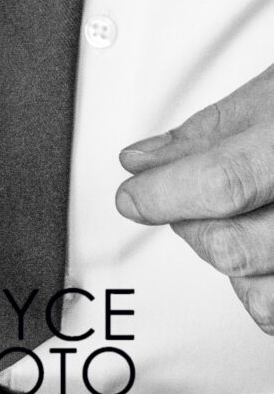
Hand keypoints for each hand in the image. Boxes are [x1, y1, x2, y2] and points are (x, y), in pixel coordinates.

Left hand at [118, 62, 273, 331]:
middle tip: (181, 201)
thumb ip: (204, 134)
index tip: (133, 197)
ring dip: (232, 270)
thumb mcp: (268, 95)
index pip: (221, 183)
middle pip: (235, 248)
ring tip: (233, 229)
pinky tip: (266, 256)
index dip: (163, 195)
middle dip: (191, 229)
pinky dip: (267, 292)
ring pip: (264, 298)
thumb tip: (142, 161)